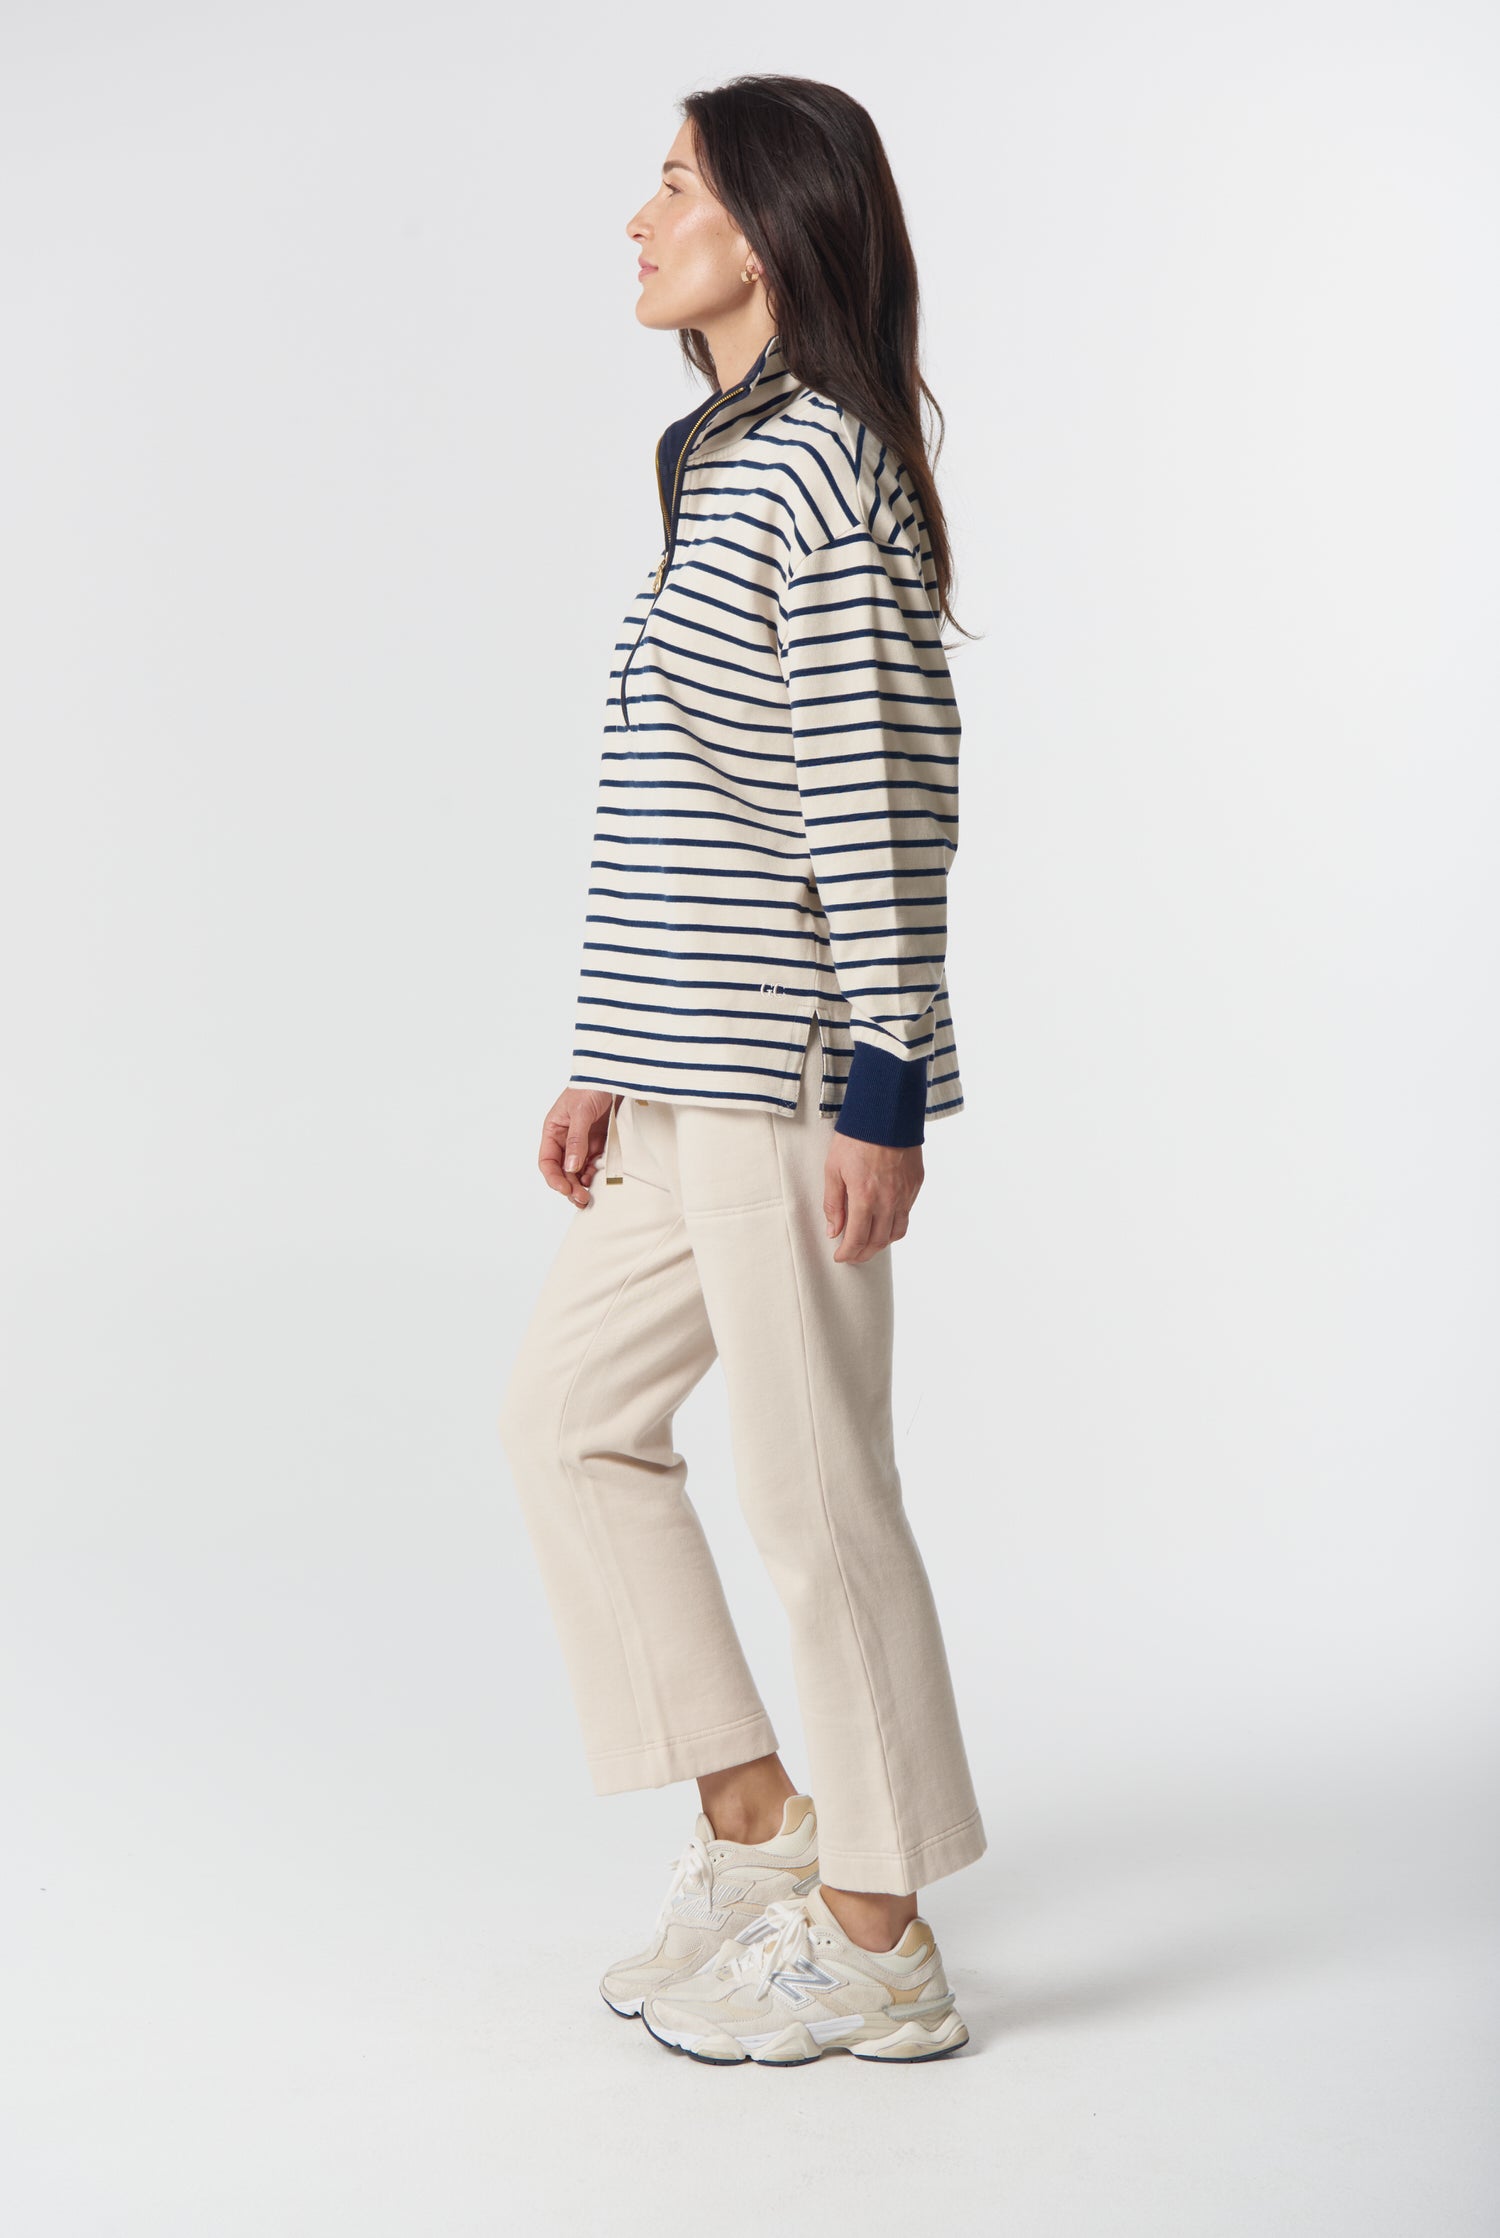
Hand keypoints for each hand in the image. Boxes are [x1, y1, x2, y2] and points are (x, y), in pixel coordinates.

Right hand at [538, 1086, 618, 1206]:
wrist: (613, 1076)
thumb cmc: (590, 1087)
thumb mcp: (581, 1112)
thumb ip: (576, 1140)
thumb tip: (570, 1168)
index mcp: (553, 1131)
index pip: (547, 1161)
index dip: (554, 1178)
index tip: (565, 1189)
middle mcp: (564, 1139)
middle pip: (562, 1170)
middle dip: (569, 1187)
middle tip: (582, 1199)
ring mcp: (581, 1142)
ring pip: (576, 1171)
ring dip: (581, 1185)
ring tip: (588, 1197)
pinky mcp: (597, 1143)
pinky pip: (592, 1164)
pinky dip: (593, 1175)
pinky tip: (597, 1182)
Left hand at [822, 1133, 923, 1262]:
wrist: (886, 1113)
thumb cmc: (856, 1138)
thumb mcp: (833, 1169)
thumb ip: (833, 1204)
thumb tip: (834, 1231)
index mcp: (865, 1198)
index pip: (857, 1239)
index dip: (848, 1253)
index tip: (840, 1257)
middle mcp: (888, 1200)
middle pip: (878, 1242)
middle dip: (863, 1253)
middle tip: (852, 1254)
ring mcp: (905, 1194)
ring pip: (896, 1232)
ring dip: (881, 1243)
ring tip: (869, 1243)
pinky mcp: (915, 1184)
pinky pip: (907, 1214)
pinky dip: (894, 1224)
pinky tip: (883, 1220)